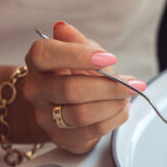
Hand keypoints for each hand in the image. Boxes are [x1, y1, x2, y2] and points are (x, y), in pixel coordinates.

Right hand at [22, 22, 145, 153]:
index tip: (108, 57)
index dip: (78, 55)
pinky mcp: (61, 139)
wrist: (64, 104)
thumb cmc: (74, 73)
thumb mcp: (80, 51)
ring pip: (81, 114)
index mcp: (37, 63)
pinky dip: (114, 119)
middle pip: (70, 90)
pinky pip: (92, 131)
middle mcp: (35, 91)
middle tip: (131, 83)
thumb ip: (76, 41)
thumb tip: (63, 27)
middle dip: (108, 86)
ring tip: (127, 96)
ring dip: (112, 104)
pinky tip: (121, 109)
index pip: (45, 55)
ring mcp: (45, 117)